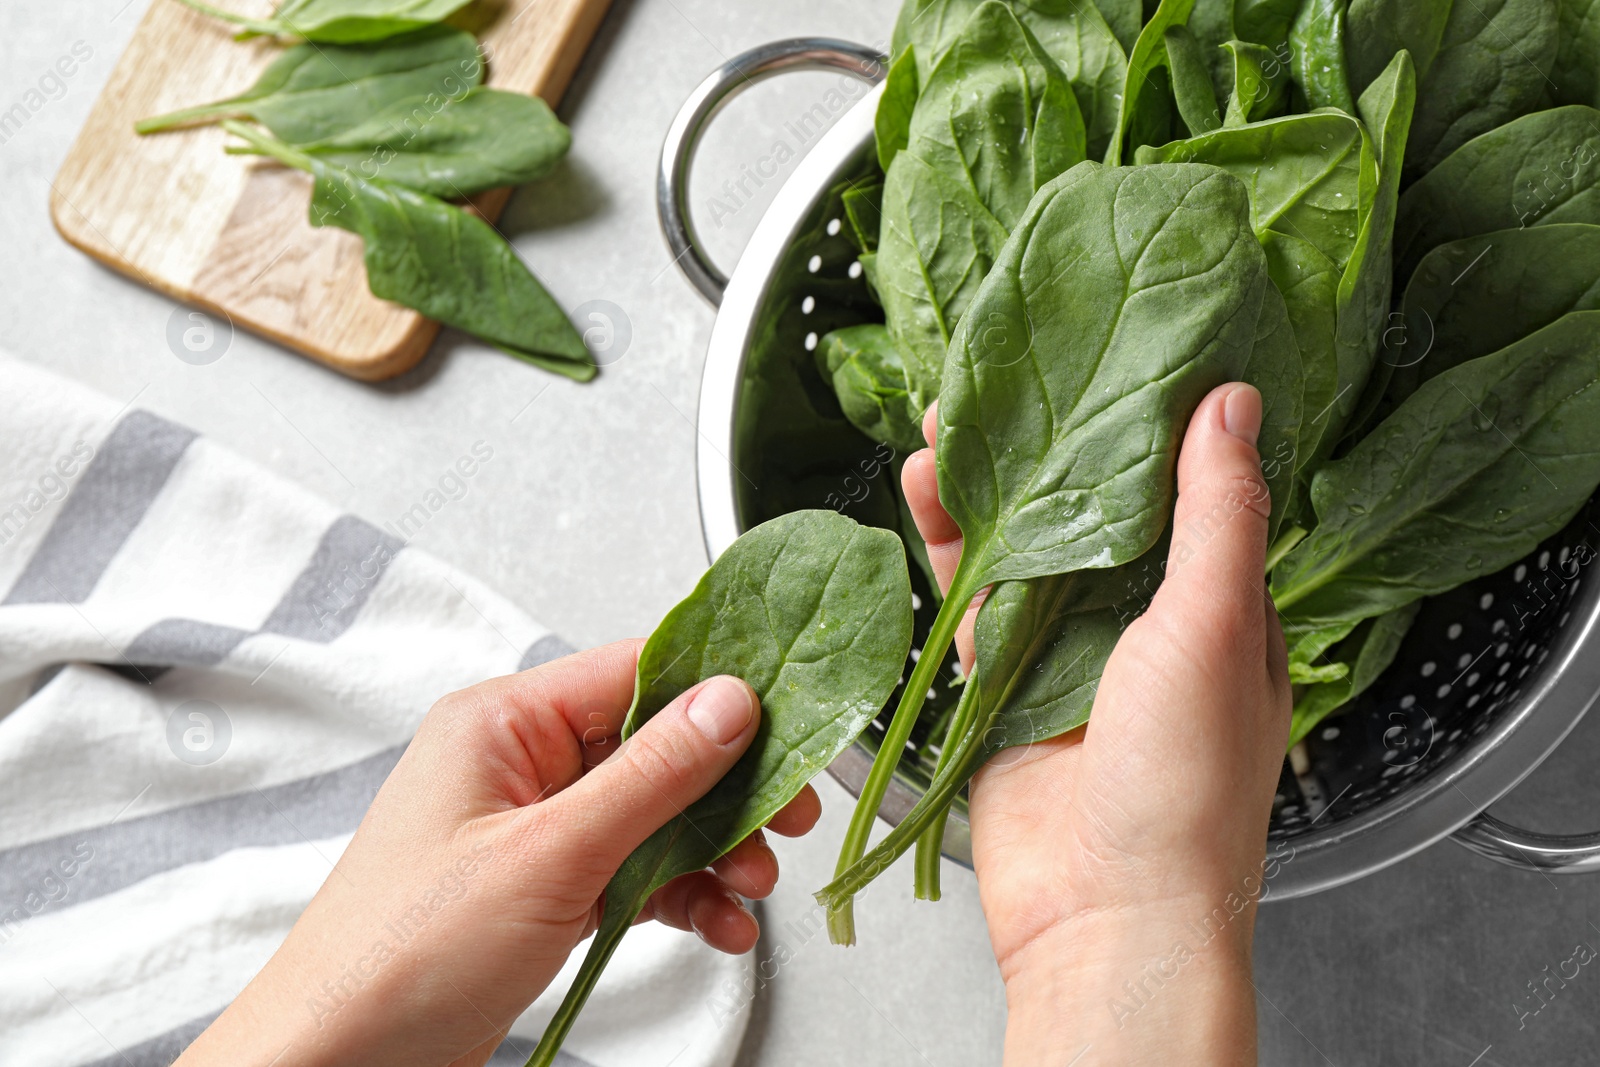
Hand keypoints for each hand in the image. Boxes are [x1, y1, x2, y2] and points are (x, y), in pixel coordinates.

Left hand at [175, 641, 819, 1066]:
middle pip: (654, 745)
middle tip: (789, 814)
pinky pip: (635, 870)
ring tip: (752, 885)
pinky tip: (718, 923)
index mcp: (503, 723)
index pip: (634, 670)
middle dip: (727, 787)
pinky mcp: (544, 886)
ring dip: (713, 849)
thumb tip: (727, 704)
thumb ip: (649, 775)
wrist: (340, 1062)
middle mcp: (519, 764)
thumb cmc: (402, 955)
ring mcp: (533, 828)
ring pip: (653, 814)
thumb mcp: (550, 855)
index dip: (718, 690)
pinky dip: (682, 895)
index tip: (786, 717)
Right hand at [902, 383, 1290, 1064]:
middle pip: (1093, 512)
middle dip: (1051, 445)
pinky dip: (949, 549)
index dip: (1150, 422)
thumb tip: (1232, 403)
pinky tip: (925, 495)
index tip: (1115, 353)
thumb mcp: (1217, 629)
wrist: (1103, 915)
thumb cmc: (1184, 787)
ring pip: (1026, 548)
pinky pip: (973, 603)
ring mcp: (1071, 658)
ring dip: (989, 487)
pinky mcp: (1003, 688)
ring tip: (949, 419)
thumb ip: (1217, 516)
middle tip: (1011, 372)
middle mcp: (1146, 628)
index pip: (1186, 492)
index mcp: (1221, 611)